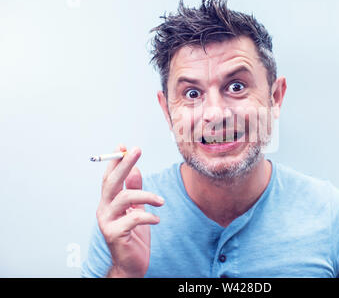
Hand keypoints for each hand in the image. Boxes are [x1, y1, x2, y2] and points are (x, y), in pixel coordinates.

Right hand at [96, 144, 163, 277]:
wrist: (131, 265)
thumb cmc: (133, 236)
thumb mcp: (136, 209)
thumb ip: (134, 190)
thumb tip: (135, 169)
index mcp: (109, 202)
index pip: (110, 177)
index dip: (115, 161)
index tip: (122, 146)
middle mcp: (104, 210)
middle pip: (112, 182)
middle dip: (124, 164)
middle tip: (137, 150)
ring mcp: (107, 222)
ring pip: (124, 198)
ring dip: (146, 196)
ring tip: (161, 202)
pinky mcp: (115, 235)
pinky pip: (133, 218)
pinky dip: (148, 216)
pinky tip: (157, 219)